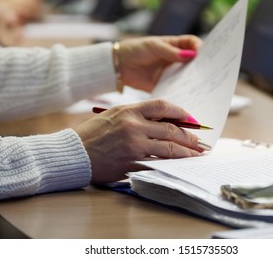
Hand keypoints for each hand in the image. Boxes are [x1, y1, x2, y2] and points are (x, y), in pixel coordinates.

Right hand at [74, 99, 204, 183]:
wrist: (72, 153)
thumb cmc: (91, 134)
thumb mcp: (113, 116)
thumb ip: (136, 116)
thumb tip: (162, 122)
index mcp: (129, 110)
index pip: (162, 106)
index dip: (181, 112)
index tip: (191, 119)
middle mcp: (133, 126)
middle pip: (171, 129)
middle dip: (190, 136)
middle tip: (200, 142)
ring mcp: (133, 145)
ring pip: (169, 148)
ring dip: (186, 152)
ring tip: (197, 154)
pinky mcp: (130, 163)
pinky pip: (157, 163)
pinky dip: (171, 164)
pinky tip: (179, 165)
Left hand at [119, 35, 201, 91]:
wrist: (120, 66)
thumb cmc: (136, 50)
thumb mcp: (154, 47)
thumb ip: (171, 52)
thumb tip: (191, 56)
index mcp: (175, 45)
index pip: (193, 44)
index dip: (200, 48)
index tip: (204, 55)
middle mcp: (176, 59)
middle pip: (194, 62)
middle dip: (202, 67)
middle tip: (208, 73)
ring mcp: (172, 73)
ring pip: (188, 77)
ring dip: (194, 81)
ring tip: (201, 86)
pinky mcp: (166, 85)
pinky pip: (177, 89)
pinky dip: (183, 92)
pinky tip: (188, 96)